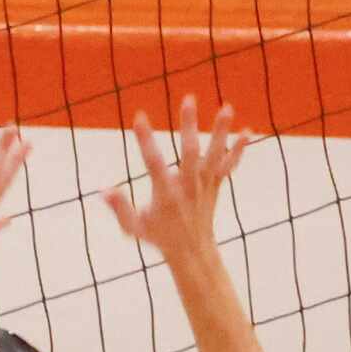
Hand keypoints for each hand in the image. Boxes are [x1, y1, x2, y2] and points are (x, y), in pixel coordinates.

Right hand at [104, 97, 250, 258]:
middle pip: (190, 150)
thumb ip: (120, 208)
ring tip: (226, 107)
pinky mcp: (215, 185)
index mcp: (166, 194)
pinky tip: (247, 131)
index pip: (154, 162)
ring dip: (220, 131)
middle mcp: (189, 186)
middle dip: (189, 124)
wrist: (193, 252)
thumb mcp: (134, 228)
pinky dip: (238, 149)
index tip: (139, 117)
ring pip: (215, 154)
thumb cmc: (159, 237)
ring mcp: (205, 185)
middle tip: (188, 99)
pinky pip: (228, 165)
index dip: (145, 139)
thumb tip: (103, 190)